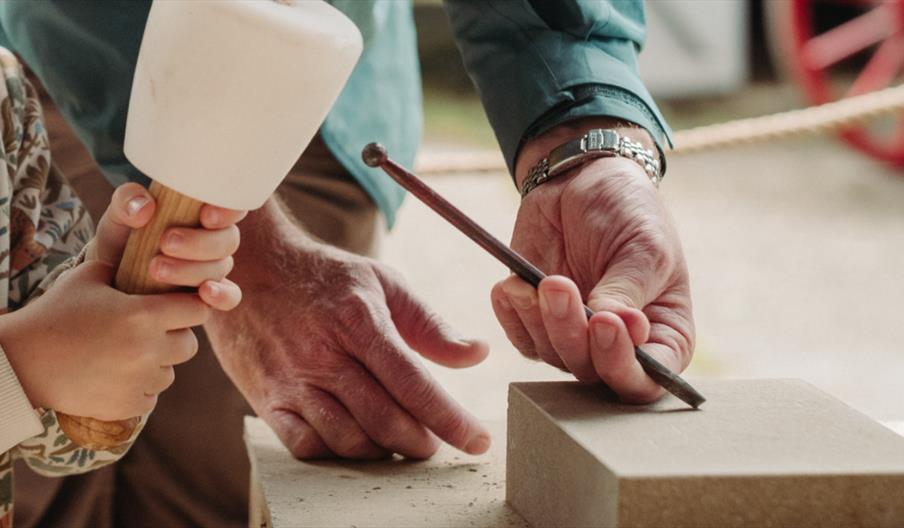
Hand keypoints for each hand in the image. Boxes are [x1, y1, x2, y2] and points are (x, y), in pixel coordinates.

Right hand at [0, 183, 245, 418]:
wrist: (20, 362)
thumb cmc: (56, 313)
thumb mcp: (91, 277)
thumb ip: (130, 264)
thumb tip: (161, 239)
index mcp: (143, 314)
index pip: (197, 308)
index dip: (188, 304)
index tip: (176, 304)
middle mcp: (147, 349)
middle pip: (189, 344)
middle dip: (173, 336)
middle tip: (146, 331)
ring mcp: (137, 381)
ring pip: (171, 372)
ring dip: (156, 364)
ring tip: (123, 353)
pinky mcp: (126, 406)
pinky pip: (151, 396)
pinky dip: (137, 388)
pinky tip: (112, 375)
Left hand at [86, 183, 246, 309]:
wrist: (107, 278)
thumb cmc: (121, 239)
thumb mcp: (118, 216)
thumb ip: (127, 202)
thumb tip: (145, 206)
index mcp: (202, 212)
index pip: (231, 205)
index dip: (227, 210)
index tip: (205, 215)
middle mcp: (214, 240)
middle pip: (228, 240)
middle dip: (199, 243)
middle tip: (166, 242)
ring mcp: (213, 269)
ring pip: (221, 267)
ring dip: (192, 269)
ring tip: (155, 269)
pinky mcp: (208, 296)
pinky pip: (230, 297)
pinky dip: (222, 295)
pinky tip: (205, 293)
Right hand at [206, 201, 490, 459]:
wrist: (250, 267)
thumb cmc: (327, 277)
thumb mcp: (383, 283)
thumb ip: (431, 324)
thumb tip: (478, 353)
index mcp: (359, 321)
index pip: (413, 383)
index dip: (450, 418)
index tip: (478, 441)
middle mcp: (324, 355)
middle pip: (384, 419)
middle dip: (419, 442)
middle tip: (434, 444)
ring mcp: (292, 380)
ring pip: (347, 440)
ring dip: (383, 452)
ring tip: (398, 442)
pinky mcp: (266, 399)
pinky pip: (306, 446)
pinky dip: (338, 453)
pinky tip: (355, 440)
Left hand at [491, 121, 694, 403]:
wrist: (583, 179)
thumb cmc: (629, 212)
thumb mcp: (644, 246)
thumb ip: (628, 291)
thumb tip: (618, 328)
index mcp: (663, 336)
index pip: (645, 382)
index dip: (623, 366)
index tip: (605, 322)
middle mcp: (619, 347)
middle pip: (592, 374)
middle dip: (572, 333)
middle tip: (560, 286)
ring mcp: (575, 337)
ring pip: (553, 356)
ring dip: (541, 319)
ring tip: (541, 279)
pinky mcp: (537, 322)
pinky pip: (521, 337)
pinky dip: (513, 315)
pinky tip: (511, 286)